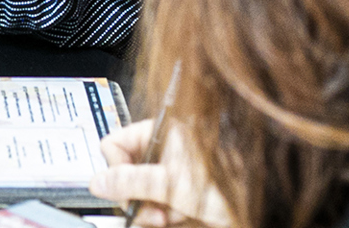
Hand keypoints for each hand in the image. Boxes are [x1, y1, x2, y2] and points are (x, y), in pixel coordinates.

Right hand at [90, 120, 231, 227]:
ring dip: (149, 210)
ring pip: (137, 194)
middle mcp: (161, 151)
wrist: (250, 209)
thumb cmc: (223, 184)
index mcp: (160, 132)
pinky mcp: (173, 195)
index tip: (123, 188)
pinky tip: (175, 218)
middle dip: (136, 196)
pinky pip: (151, 206)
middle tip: (149, 210)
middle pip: (124, 174)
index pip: (115, 144)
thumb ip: (130, 181)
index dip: (115, 169)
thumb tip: (98, 181)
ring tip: (168, 216)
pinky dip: (160, 216)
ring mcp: (167, 174)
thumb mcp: (170, 182)